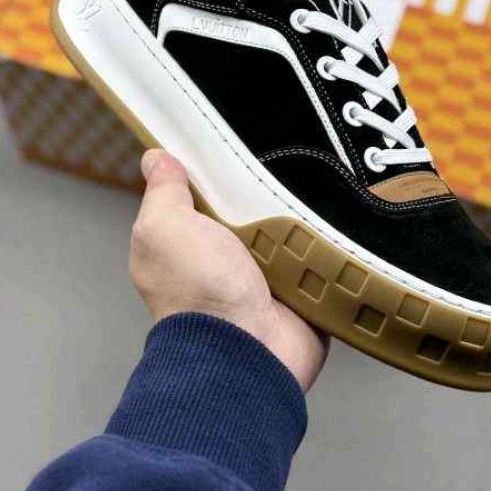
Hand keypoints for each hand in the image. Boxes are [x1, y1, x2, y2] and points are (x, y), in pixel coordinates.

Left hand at [129, 150, 327, 393]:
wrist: (251, 350)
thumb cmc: (200, 292)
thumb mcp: (164, 229)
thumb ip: (163, 193)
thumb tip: (156, 157)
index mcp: (188, 244)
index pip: (204, 193)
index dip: (217, 168)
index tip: (237, 140)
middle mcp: (226, 260)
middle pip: (253, 206)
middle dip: (268, 187)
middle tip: (288, 159)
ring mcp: (268, 276)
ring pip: (292, 227)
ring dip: (303, 213)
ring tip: (319, 185)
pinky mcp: (305, 289)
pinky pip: (322, 253)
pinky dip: (328, 240)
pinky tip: (334, 217)